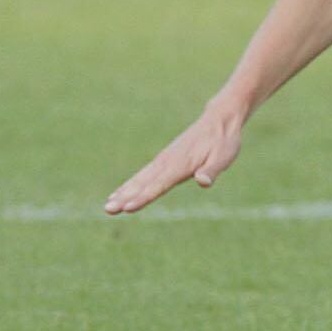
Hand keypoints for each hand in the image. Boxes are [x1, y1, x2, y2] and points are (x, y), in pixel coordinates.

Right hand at [105, 104, 243, 214]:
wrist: (219, 120)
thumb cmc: (224, 141)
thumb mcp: (224, 157)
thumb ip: (212, 170)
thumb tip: (203, 182)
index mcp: (181, 165)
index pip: (159, 185)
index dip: (144, 197)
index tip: (127, 208)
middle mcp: (167, 162)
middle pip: (143, 184)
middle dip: (125, 198)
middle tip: (108, 210)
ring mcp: (163, 160)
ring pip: (139, 179)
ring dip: (123, 193)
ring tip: (108, 207)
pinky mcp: (163, 160)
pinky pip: (142, 175)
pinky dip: (129, 185)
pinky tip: (118, 194)